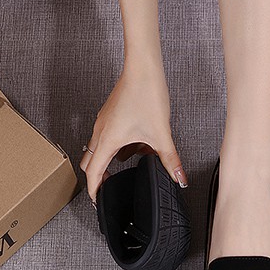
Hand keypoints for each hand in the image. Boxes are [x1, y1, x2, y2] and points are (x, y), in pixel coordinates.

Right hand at [81, 64, 186, 201]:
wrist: (143, 67)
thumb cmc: (146, 94)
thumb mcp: (161, 135)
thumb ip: (170, 160)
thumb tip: (179, 178)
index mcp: (107, 141)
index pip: (93, 174)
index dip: (94, 191)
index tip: (98, 201)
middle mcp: (100, 132)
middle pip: (91, 162)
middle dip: (99, 177)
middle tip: (110, 188)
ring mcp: (104, 122)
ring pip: (102, 149)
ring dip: (114, 159)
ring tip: (133, 163)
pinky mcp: (111, 114)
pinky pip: (110, 136)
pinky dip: (121, 145)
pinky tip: (139, 145)